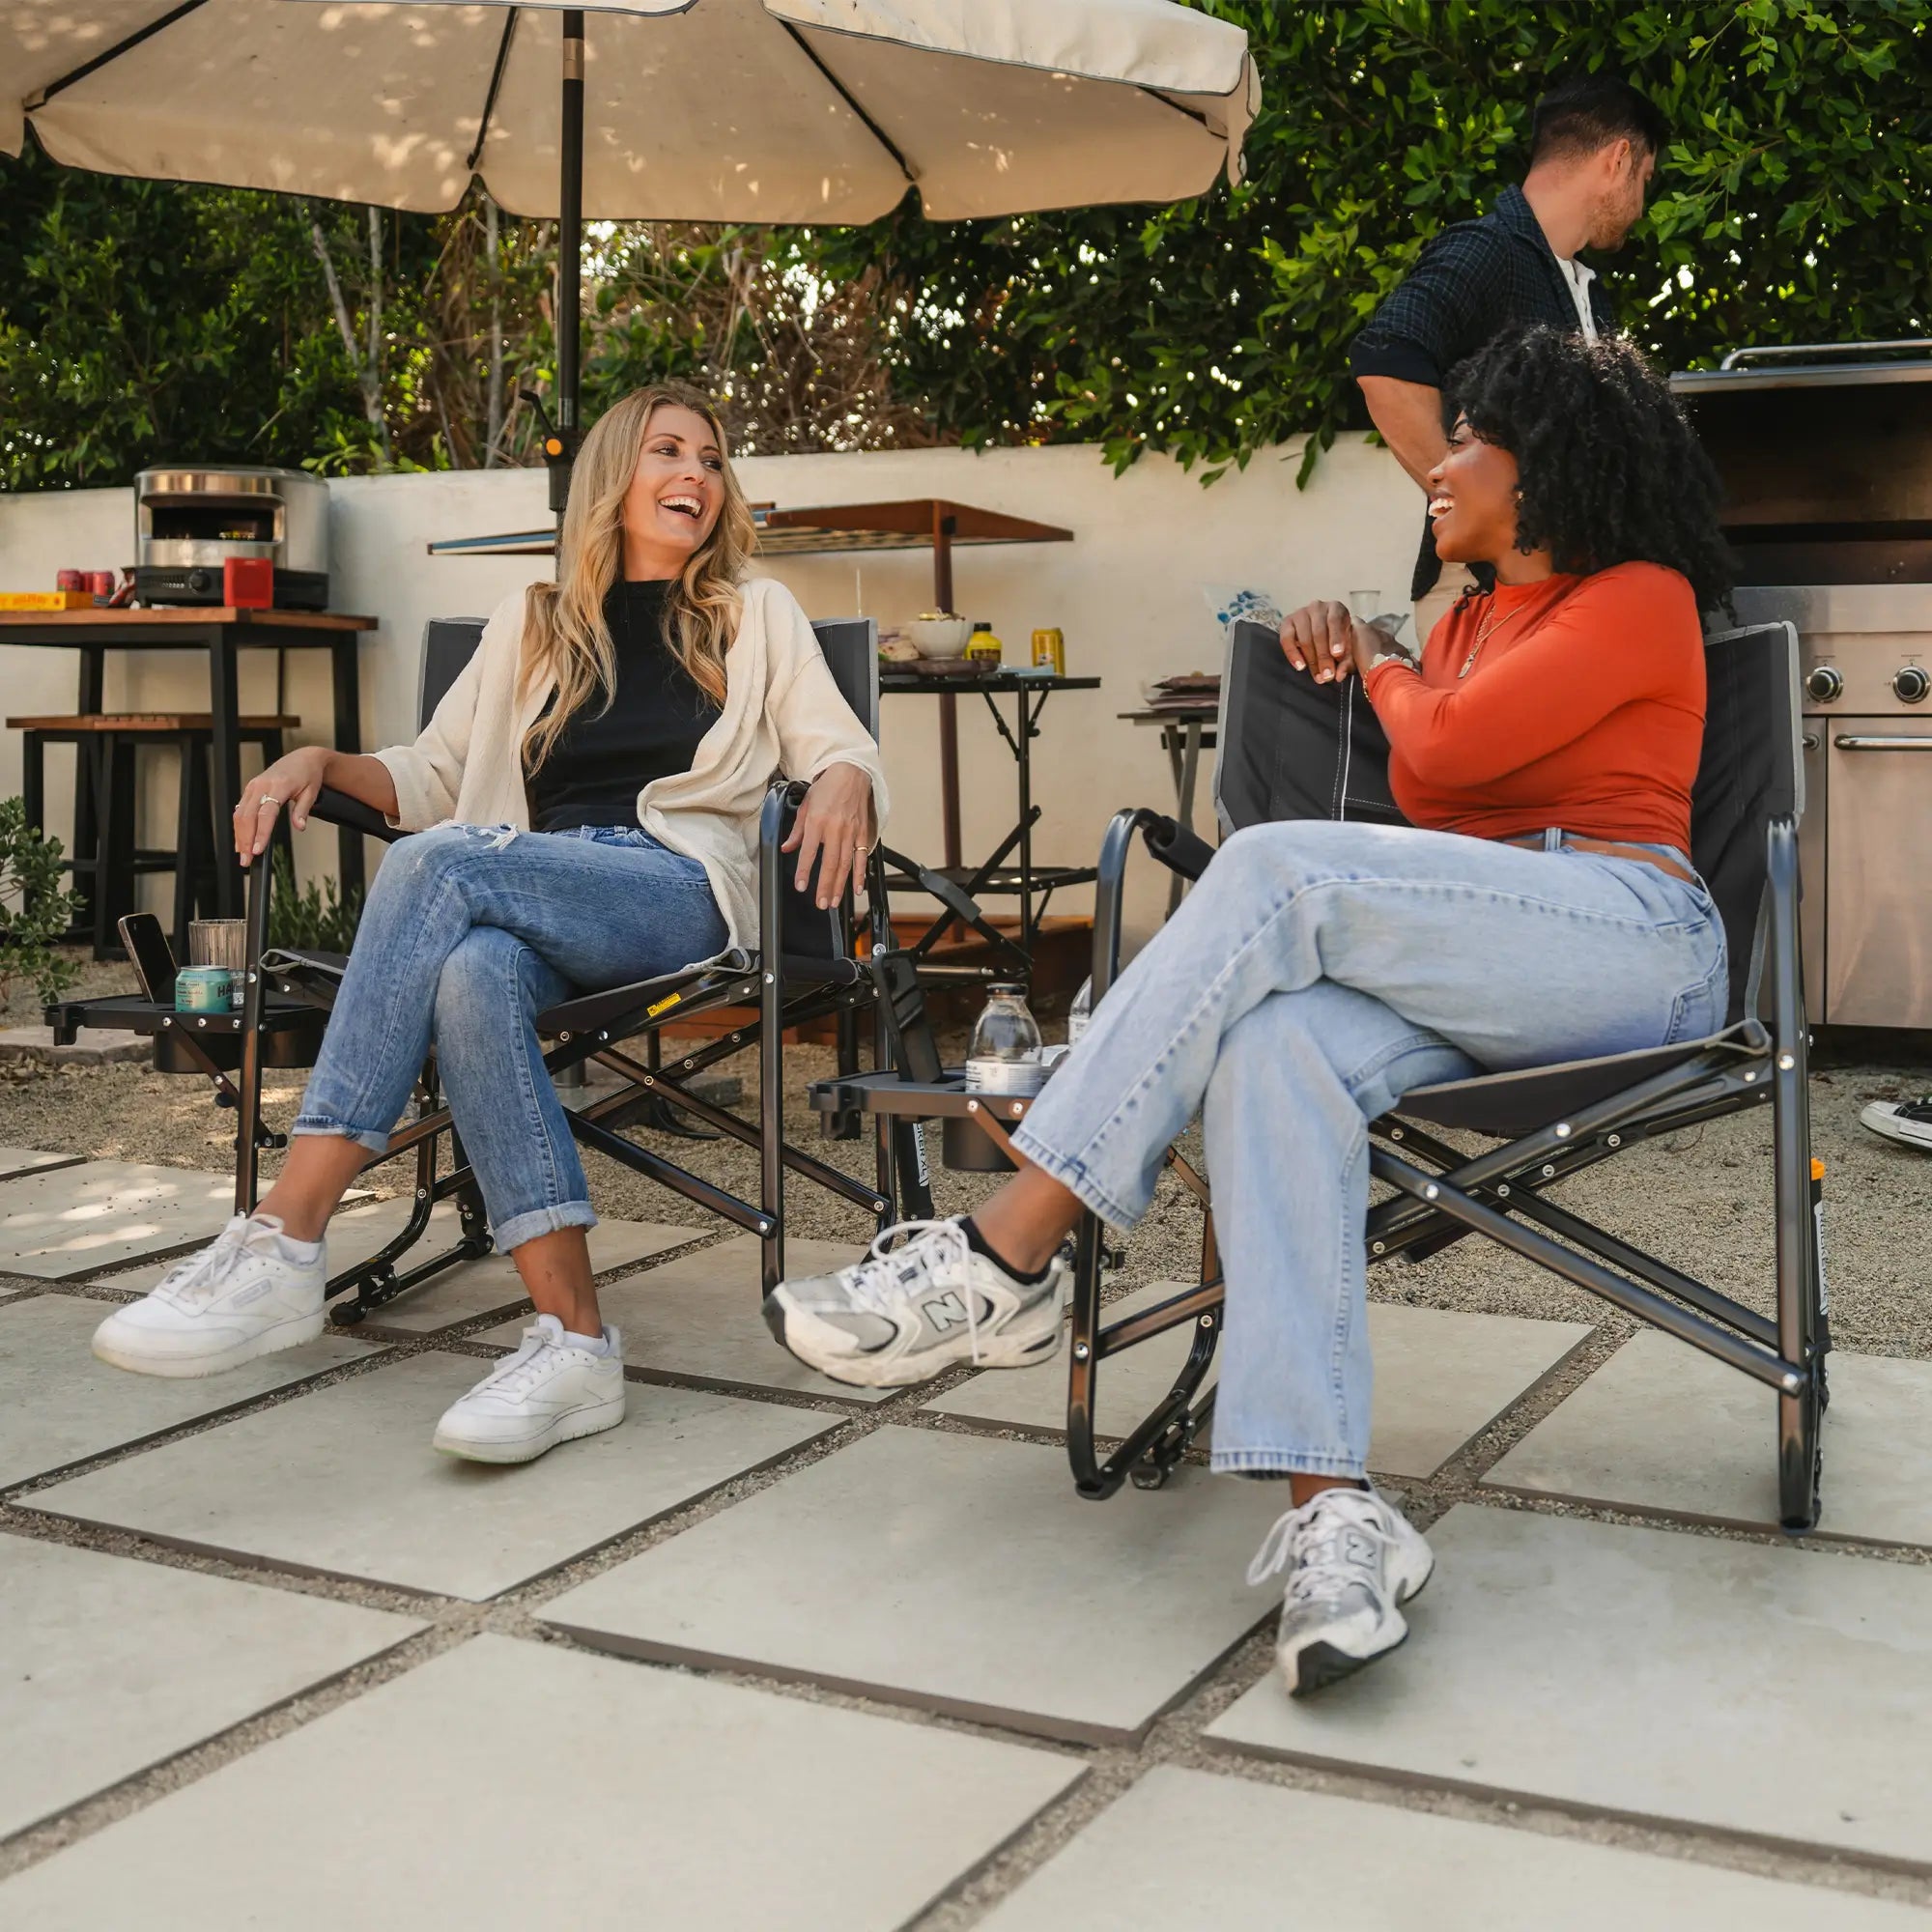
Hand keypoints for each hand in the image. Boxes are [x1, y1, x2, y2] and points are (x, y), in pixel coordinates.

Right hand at [233, 745, 331, 865]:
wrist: (302, 758)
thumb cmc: (308, 775)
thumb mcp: (311, 792)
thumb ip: (302, 810)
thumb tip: (300, 827)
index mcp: (279, 786)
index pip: (266, 813)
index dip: (261, 833)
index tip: (257, 850)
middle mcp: (261, 785)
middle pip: (248, 816)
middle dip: (245, 840)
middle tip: (247, 861)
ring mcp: (253, 786)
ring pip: (240, 814)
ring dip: (239, 836)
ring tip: (243, 856)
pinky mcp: (250, 789)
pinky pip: (241, 810)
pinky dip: (239, 827)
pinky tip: (241, 842)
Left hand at [782, 763, 874, 909]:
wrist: (851, 773)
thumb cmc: (827, 788)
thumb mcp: (805, 804)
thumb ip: (797, 830)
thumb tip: (786, 848)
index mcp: (817, 821)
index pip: (809, 851)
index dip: (805, 871)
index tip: (801, 886)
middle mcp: (835, 828)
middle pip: (829, 863)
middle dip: (825, 886)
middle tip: (821, 903)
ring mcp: (851, 832)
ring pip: (845, 864)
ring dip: (840, 885)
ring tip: (834, 901)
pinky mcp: (863, 833)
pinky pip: (862, 857)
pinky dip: (860, 874)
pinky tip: (856, 888)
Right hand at [1279, 600, 1371, 684]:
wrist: (1324, 634)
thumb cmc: (1339, 640)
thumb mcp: (1349, 646)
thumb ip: (1347, 659)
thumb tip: (1339, 675)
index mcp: (1336, 608)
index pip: (1335, 620)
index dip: (1336, 638)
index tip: (1337, 654)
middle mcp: (1317, 607)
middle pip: (1318, 632)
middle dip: (1324, 656)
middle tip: (1328, 675)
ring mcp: (1300, 614)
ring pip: (1304, 638)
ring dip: (1311, 659)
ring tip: (1318, 676)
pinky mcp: (1287, 623)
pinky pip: (1286, 639)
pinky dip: (1292, 654)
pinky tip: (1300, 666)